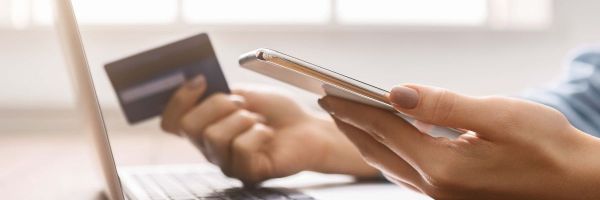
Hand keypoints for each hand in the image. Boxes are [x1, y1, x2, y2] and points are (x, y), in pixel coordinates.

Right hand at [161, 76, 377, 184]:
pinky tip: (268, 135)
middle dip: (217, 105)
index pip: (171, 122)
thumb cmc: (278, 113)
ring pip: (214, 137)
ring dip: (242, 119)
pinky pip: (241, 148)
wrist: (307, 129)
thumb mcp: (245, 93)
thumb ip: (220, 92)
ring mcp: (227, 163)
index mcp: (205, 127)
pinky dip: (259, 133)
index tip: (200, 81)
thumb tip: (197, 83)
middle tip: (242, 104)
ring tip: (259, 121)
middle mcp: (210, 149)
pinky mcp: (246, 173)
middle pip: (190, 127)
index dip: (178, 100)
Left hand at [318, 84, 599, 198]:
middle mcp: (437, 188)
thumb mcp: (500, 116)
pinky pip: (407, 176)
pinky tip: (387, 143)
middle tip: (328, 103)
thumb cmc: (549, 148)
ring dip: (366, 140)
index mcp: (444, 167)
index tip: (328, 93)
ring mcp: (443, 198)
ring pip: (389, 165)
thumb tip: (397, 92)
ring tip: (351, 118)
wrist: (581, 188)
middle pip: (379, 150)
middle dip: (351, 124)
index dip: (354, 108)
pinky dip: (389, 155)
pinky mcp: (452, 199)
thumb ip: (444, 105)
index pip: (385, 129)